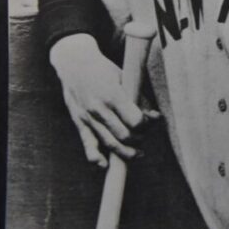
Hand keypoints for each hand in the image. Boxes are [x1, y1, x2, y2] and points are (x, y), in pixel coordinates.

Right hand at [50, 33, 159, 167]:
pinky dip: (96, 158)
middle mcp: (99, 109)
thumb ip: (139, 98)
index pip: (135, 121)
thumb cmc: (103, 70)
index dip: (147, 125)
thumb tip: (154, 117)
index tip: (150, 121)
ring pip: (110, 144)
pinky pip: (88, 145)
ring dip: (126, 153)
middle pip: (124, 136)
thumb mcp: (124, 78)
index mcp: (112, 95)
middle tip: (143, 135)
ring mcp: (88, 117)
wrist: (74, 63)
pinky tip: (105, 165)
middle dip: (139, 139)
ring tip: (137, 153)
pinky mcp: (79, 122)